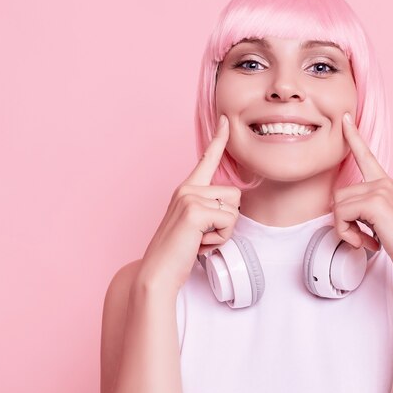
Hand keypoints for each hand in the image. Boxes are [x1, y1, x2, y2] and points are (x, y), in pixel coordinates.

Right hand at [137, 115, 240, 291]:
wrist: (157, 273)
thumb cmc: (178, 253)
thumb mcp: (196, 225)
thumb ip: (210, 209)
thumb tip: (233, 205)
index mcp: (187, 189)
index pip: (207, 159)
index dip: (219, 138)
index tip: (226, 120)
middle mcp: (187, 188)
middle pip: (235, 194)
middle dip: (227, 221)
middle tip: (203, 236)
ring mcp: (189, 197)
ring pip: (234, 209)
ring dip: (224, 231)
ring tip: (200, 240)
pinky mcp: (194, 211)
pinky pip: (229, 222)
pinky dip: (219, 239)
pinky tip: (199, 245)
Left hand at [332, 113, 392, 279]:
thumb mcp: (392, 219)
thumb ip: (387, 203)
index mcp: (386, 184)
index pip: (366, 156)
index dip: (354, 137)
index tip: (345, 118)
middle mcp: (383, 182)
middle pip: (338, 195)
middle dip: (343, 221)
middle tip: (361, 238)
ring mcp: (380, 190)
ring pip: (337, 206)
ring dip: (345, 230)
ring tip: (365, 241)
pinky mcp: (375, 202)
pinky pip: (341, 215)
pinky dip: (347, 234)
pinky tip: (367, 243)